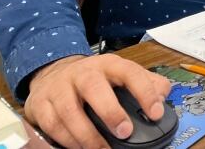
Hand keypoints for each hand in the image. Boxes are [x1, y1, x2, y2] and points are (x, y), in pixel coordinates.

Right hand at [25, 54, 171, 147]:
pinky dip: (66, 141)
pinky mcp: (40, 104)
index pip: (130, 72)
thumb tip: (163, 95)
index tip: (155, 113)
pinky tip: (79, 148)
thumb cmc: (94, 79)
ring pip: (70, 111)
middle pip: (94, 87)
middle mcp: (83, 73)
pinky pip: (52, 125)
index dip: (144, 92)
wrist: (53, 73)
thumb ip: (146, 82)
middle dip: (110, 111)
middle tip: (124, 132)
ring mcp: (59, 88)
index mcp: (109, 65)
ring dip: (87, 134)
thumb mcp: (121, 74)